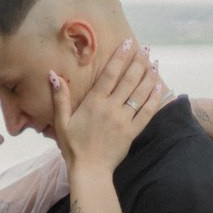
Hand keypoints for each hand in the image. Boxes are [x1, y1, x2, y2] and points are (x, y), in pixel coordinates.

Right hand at [53, 38, 166, 174]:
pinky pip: (148, 111)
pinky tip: (160, 86)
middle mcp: (111, 108)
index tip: (128, 43)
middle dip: (139, 62)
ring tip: (155, 63)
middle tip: (146, 49)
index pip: (110, 74)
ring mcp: (124, 119)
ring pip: (141, 93)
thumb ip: (60, 97)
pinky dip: (155, 97)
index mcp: (94, 103)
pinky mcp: (133, 131)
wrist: (89, 170)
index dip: (120, 57)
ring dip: (150, 76)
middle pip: (129, 79)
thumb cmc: (72, 146)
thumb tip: (53, 75)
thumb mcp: (61, 121)